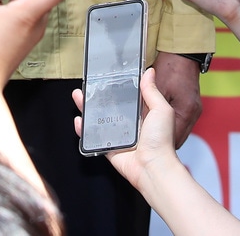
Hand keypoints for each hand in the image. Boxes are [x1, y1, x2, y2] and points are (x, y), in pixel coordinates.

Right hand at [73, 68, 180, 188]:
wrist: (153, 167)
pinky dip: (84, 130)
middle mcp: (129, 124)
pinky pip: (93, 138)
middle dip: (96, 95)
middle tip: (87, 85)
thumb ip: (152, 91)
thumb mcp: (161, 110)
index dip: (116, 85)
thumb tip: (150, 72)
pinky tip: (79, 121)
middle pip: (109, 106)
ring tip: (78, 97)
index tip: (106, 75)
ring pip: (98, 119)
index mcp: (142, 113)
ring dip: (87, 109)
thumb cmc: (161, 141)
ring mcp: (118, 136)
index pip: (126, 96)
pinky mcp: (109, 148)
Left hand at [153, 50, 201, 147]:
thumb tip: (139, 120)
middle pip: (177, 137)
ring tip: (153, 131)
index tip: (148, 145)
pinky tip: (160, 119)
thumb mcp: (156, 88)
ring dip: (167, 131)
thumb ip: (149, 104)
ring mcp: (194, 110)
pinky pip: (182, 121)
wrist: (182, 53)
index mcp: (185, 111)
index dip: (160, 143)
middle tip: (148, 139)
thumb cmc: (170, 67)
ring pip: (179, 130)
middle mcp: (193, 114)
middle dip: (162, 138)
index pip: (174, 139)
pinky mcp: (193, 106)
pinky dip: (171, 122)